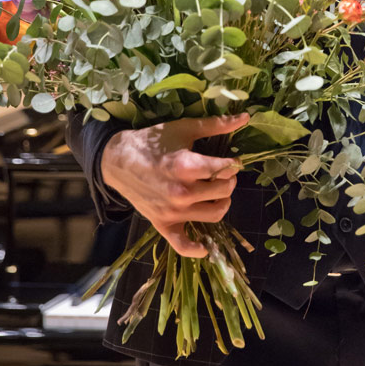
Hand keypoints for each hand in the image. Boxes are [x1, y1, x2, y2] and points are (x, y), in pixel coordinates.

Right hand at [101, 113, 248, 256]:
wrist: (118, 160)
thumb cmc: (152, 141)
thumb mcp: (184, 128)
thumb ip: (216, 125)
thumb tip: (246, 117)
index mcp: (187, 166)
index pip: (226, 170)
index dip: (233, 164)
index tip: (230, 161)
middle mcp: (182, 192)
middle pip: (224, 191)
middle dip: (229, 180)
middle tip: (223, 174)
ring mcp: (172, 211)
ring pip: (214, 214)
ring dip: (222, 203)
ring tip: (216, 192)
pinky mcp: (162, 224)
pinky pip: (183, 245)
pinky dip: (196, 249)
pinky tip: (205, 246)